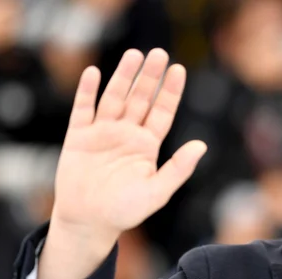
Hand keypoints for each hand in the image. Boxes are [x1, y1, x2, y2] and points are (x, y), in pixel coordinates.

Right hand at [50, 48, 206, 242]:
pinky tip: (93, 73)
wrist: (89, 221)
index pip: (162, 112)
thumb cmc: (125, 211)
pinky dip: (87, 91)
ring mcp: (102, 133)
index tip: (178, 70)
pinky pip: (83, 109)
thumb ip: (178, 168)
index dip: (170, 92)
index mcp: (147, 145)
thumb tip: (202, 146)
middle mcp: (126, 134)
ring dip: (123, 76)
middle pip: (140, 99)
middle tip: (159, 54)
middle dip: (149, 77)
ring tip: (134, 54)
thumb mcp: (157, 192)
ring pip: (114, 98)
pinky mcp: (79, 137)